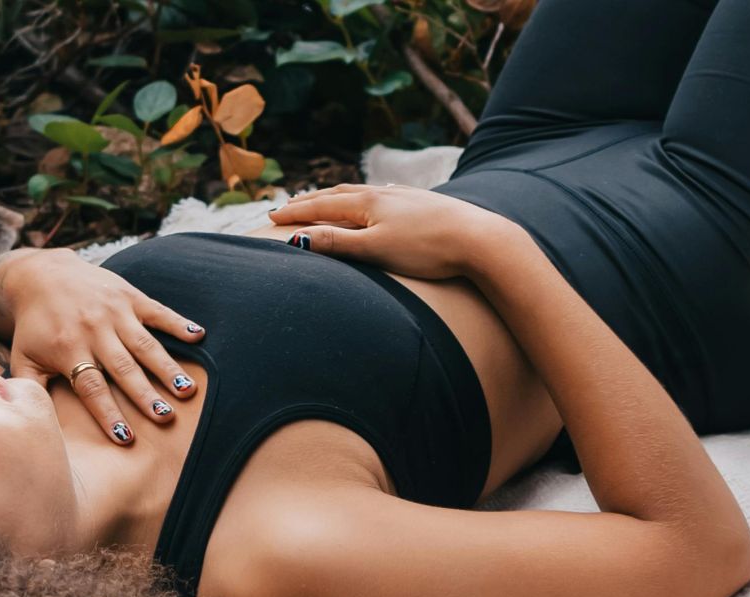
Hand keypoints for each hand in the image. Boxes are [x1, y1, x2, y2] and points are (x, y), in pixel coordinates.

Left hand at [0, 249, 205, 444]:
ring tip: (187, 390)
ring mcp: (114, 311)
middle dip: (144, 394)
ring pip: (144, 344)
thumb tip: (33, 423)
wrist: (40, 275)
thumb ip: (30, 390)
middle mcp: (93, 330)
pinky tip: (199, 336)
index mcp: (68, 349)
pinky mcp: (129, 295)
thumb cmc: (34, 326)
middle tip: (165, 418)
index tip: (126, 438)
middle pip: (123, 368)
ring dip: (167, 367)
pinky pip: (157, 310)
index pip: (91, 387)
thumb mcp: (24, 357)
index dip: (108, 413)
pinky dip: (178, 323)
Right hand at [267, 184, 516, 281]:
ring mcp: (405, 197)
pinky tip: (375, 200)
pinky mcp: (423, 204)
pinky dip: (365, 199)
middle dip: (311, 201)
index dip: (294, 212)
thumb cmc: (427, 249)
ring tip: (325, 201)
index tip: (270, 216)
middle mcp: (383, 194)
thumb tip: (298, 238)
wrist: (480, 240)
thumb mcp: (375, 249)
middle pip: (338, 194)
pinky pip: (383, 197)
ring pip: (362, 194)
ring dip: (337, 198)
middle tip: (288, 206)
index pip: (320, 206)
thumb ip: (337, 243)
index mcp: (367, 203)